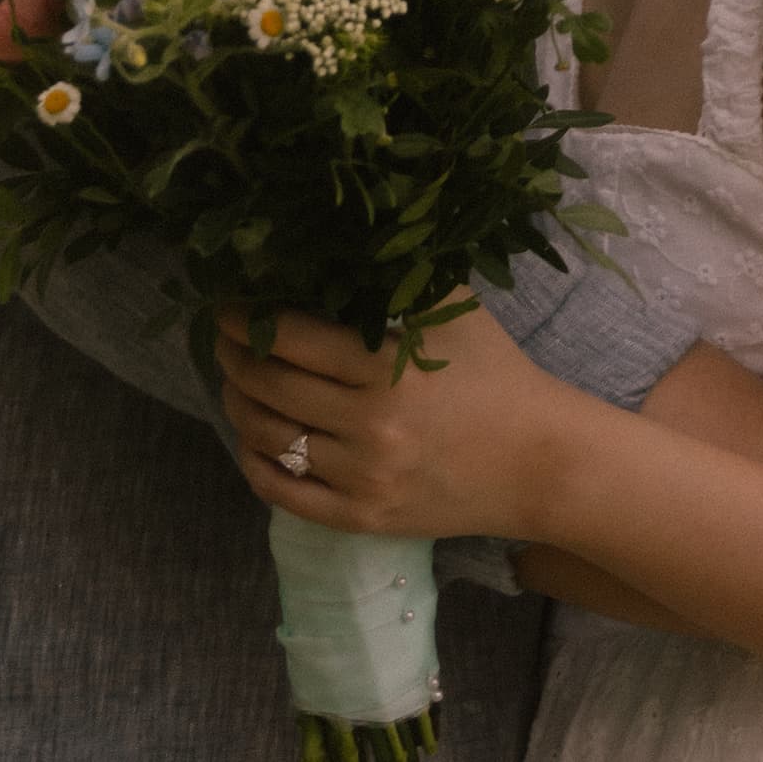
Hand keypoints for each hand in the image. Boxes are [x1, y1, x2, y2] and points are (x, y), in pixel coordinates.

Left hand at [217, 295, 569, 540]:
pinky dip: (255, 462)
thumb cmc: (497, 373)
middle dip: (232, 356)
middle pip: (268, 386)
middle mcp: (369, 425)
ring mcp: (363, 478)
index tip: (226, 304)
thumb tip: (332, 243)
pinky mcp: (364, 518)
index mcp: (387, 365)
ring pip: (269, 438)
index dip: (245, 318)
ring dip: (238, 405)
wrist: (540, 463)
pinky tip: (252, 439)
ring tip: (235, 383)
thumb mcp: (454, 309)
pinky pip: (285, 494)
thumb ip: (397, 276)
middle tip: (223, 338)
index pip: (288, 337)